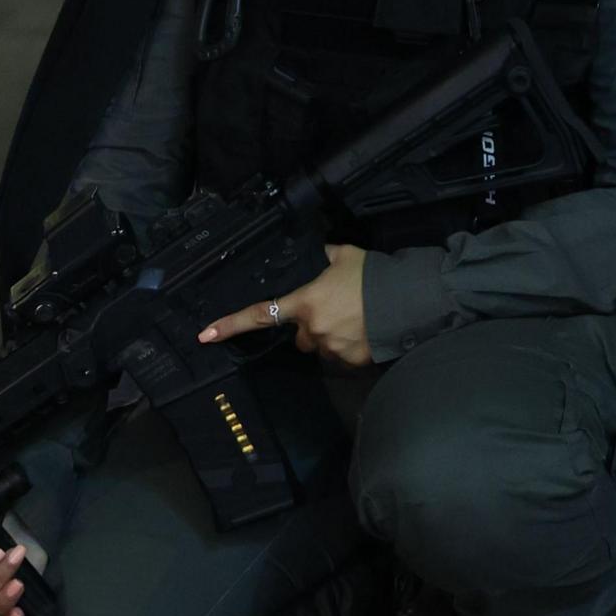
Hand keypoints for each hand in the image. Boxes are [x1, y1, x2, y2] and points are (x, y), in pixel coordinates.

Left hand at [199, 242, 373, 367]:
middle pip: (299, 335)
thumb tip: (318, 254)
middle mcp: (313, 330)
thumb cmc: (374, 276)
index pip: (261, 314)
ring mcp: (331, 348)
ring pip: (320, 346)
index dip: (230, 325)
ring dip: (331, 336)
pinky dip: (350, 346)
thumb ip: (325, 256)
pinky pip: (342, 357)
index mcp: (305, 303)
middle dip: (311, 327)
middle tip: (336, 311)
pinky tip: (367, 332)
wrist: (409, 301)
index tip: (206, 335)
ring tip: (357, 320)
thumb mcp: (346, 256)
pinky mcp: (350, 362)